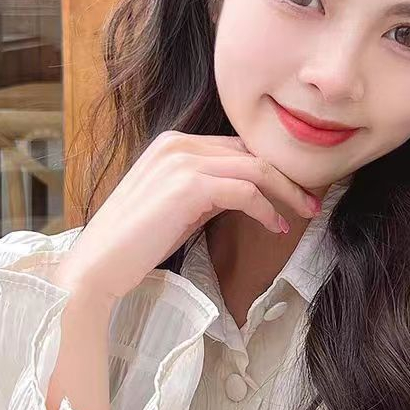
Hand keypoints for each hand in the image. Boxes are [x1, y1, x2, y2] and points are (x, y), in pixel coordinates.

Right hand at [51, 131, 321, 303]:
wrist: (98, 266)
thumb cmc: (135, 243)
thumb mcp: (176, 205)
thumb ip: (207, 189)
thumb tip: (247, 193)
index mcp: (172, 143)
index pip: (236, 146)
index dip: (270, 166)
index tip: (293, 190)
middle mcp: (178, 144)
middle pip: (251, 152)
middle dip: (287, 175)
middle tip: (311, 201)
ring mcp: (182, 162)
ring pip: (255, 168)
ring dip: (287, 191)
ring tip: (304, 212)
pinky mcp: (189, 186)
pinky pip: (246, 191)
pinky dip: (267, 208)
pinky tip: (275, 226)